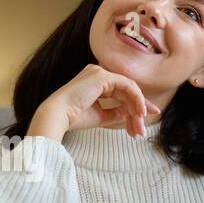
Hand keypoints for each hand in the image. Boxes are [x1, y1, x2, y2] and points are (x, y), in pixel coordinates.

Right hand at [30, 64, 160, 140]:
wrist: (59, 116)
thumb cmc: (74, 117)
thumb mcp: (100, 116)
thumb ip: (114, 113)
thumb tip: (128, 114)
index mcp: (95, 82)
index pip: (121, 92)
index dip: (135, 105)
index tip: (143, 120)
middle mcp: (98, 73)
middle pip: (127, 91)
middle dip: (138, 111)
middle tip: (142, 130)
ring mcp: (100, 72)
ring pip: (129, 90)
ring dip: (137, 109)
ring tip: (139, 128)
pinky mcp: (103, 76)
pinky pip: (127, 86)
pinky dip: (136, 99)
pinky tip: (139, 113)